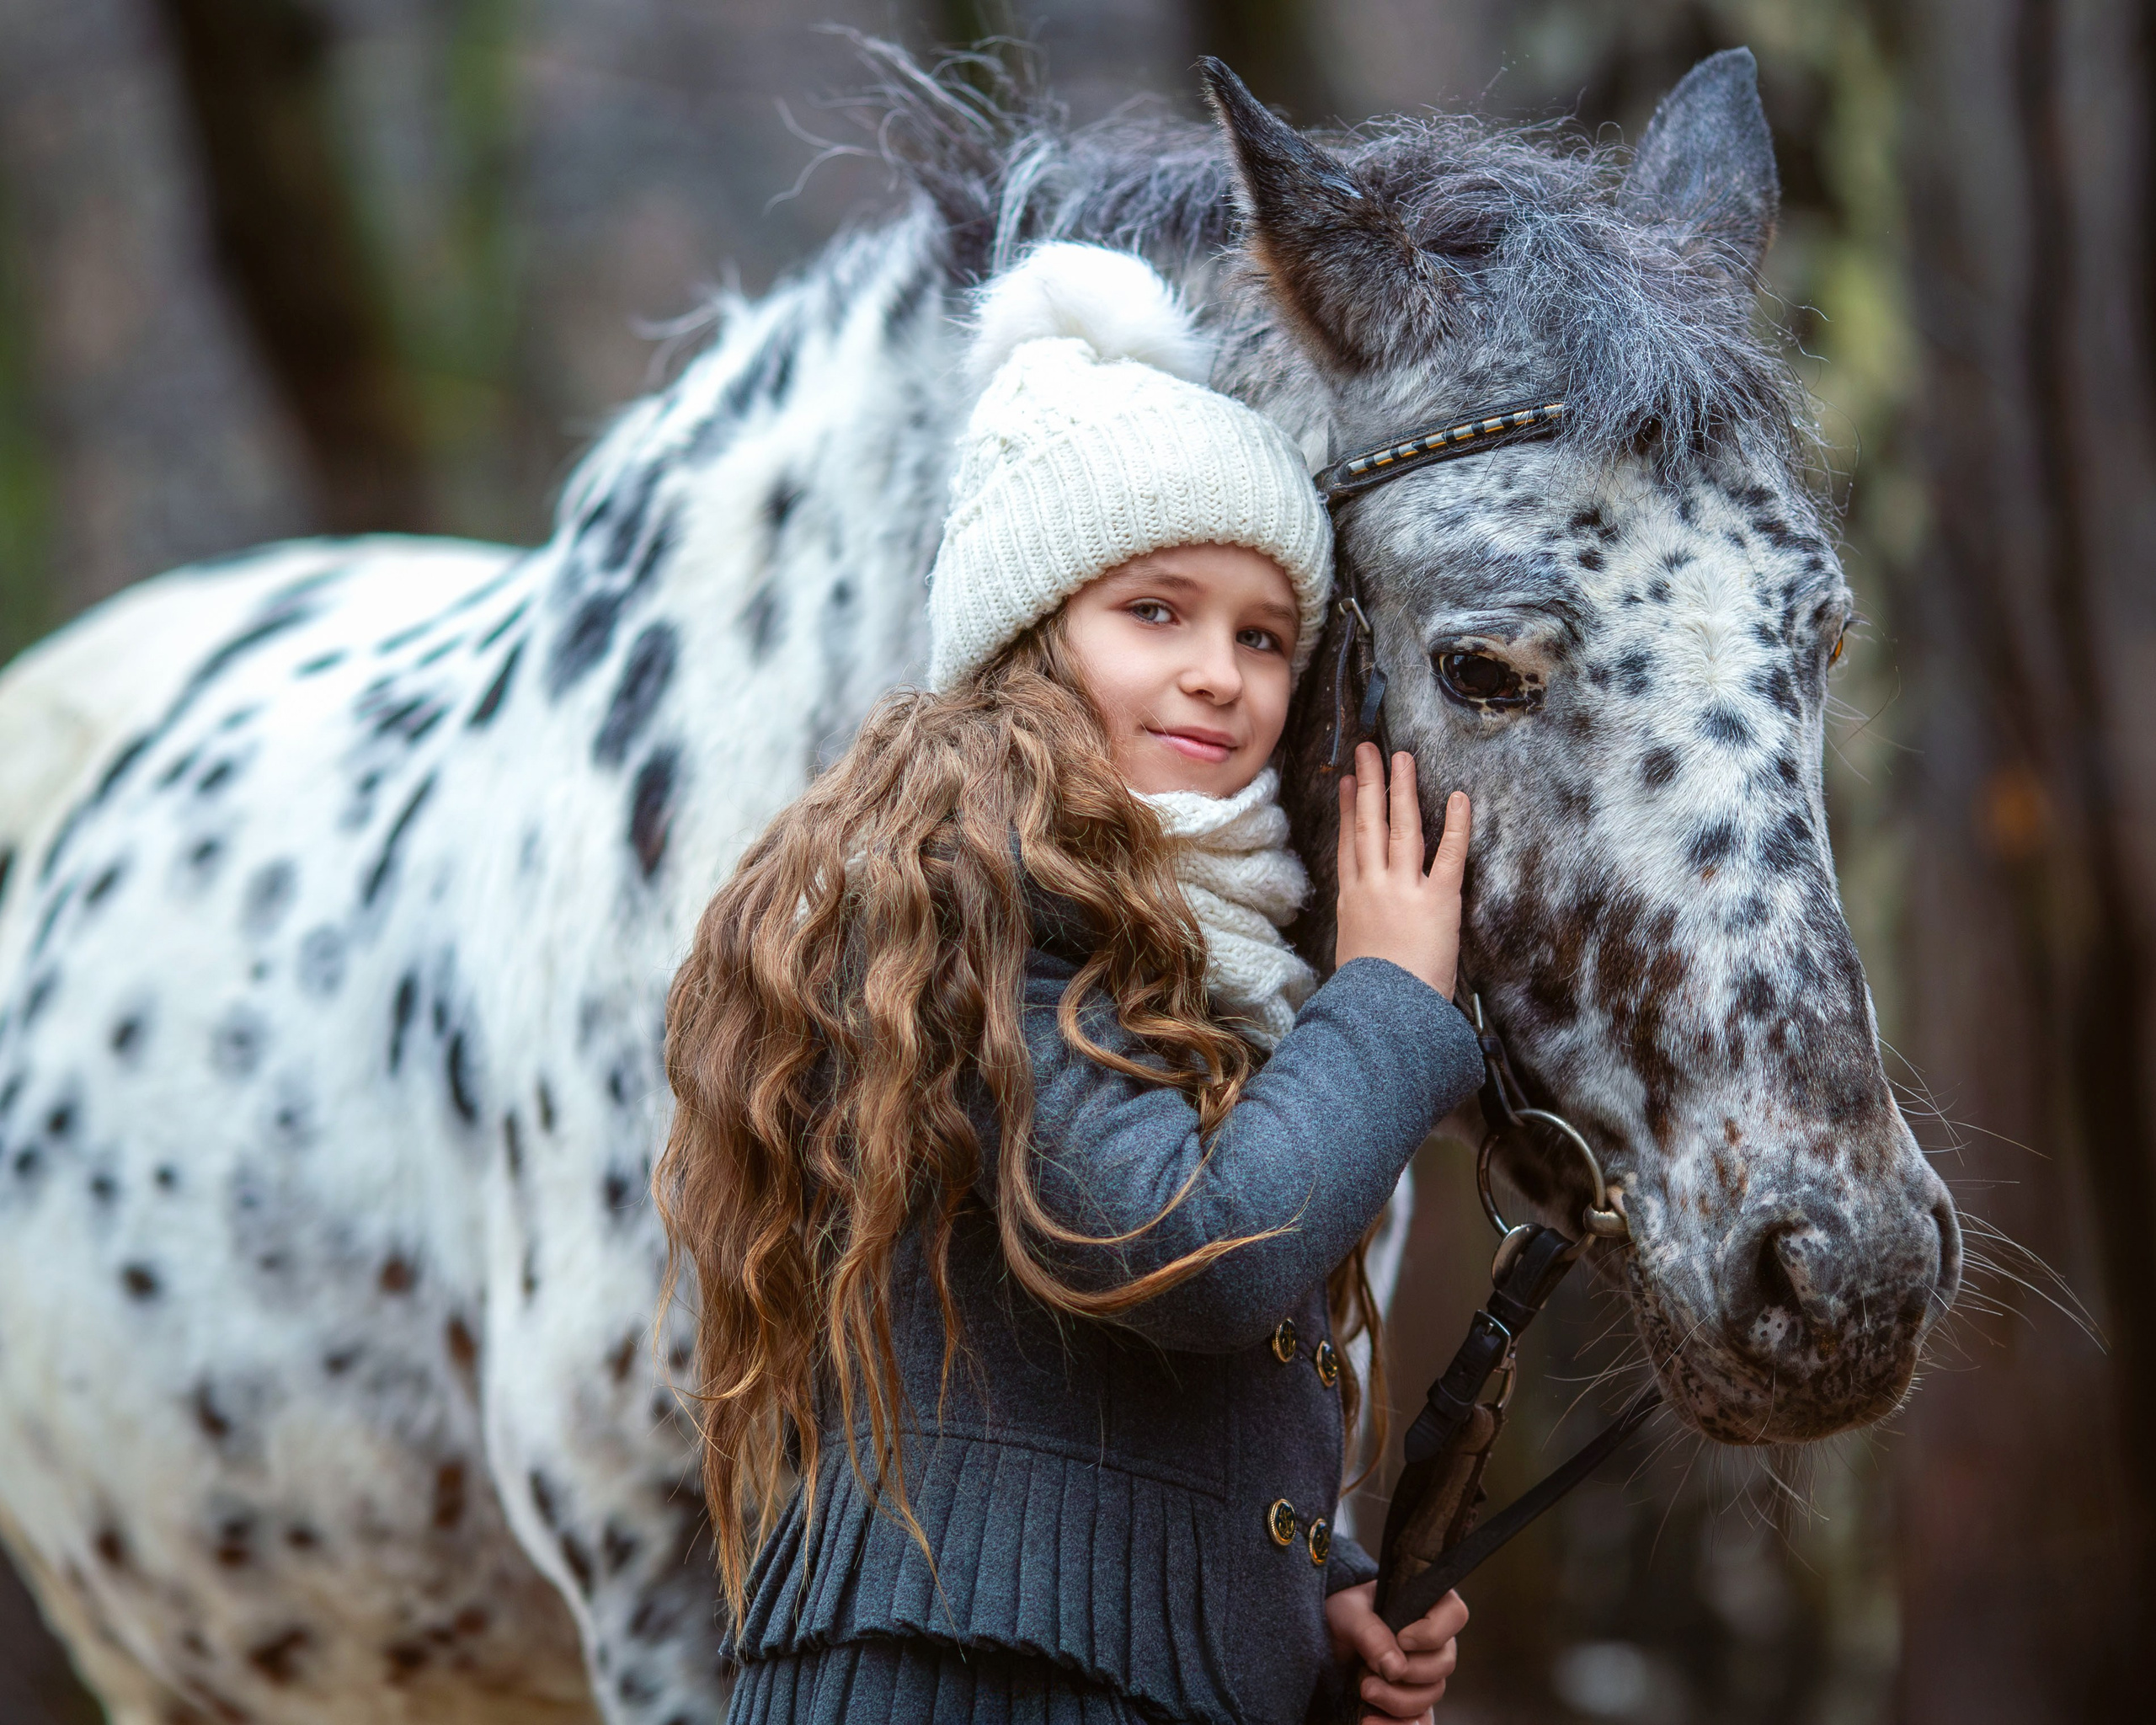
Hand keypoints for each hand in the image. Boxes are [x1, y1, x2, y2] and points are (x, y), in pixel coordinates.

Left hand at [1323, 1581, 1468, 1721]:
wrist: (1330, 1637)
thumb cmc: (1345, 1613)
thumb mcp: (1348, 1612)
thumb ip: (1369, 1632)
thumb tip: (1395, 1668)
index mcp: (1427, 1604)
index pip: (1455, 1614)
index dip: (1433, 1632)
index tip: (1401, 1639)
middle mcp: (1434, 1641)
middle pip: (1444, 1663)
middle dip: (1409, 1672)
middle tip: (1372, 1671)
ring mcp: (1426, 1673)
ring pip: (1432, 1694)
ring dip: (1398, 1699)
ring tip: (1365, 1690)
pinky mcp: (1412, 1700)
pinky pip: (1419, 1720)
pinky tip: (1370, 1722)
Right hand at [1334, 742, 1470, 998]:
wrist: (1384, 1013)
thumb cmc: (1369, 997)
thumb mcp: (1354, 956)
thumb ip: (1362, 933)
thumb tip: (1366, 933)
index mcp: (1352, 900)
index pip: (1348, 844)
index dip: (1346, 809)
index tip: (1344, 782)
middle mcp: (1373, 887)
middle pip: (1367, 824)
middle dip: (1367, 784)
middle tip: (1369, 751)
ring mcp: (1403, 890)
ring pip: (1401, 828)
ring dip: (1401, 789)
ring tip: (1402, 758)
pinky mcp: (1437, 900)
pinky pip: (1448, 856)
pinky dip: (1456, 825)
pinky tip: (1459, 797)